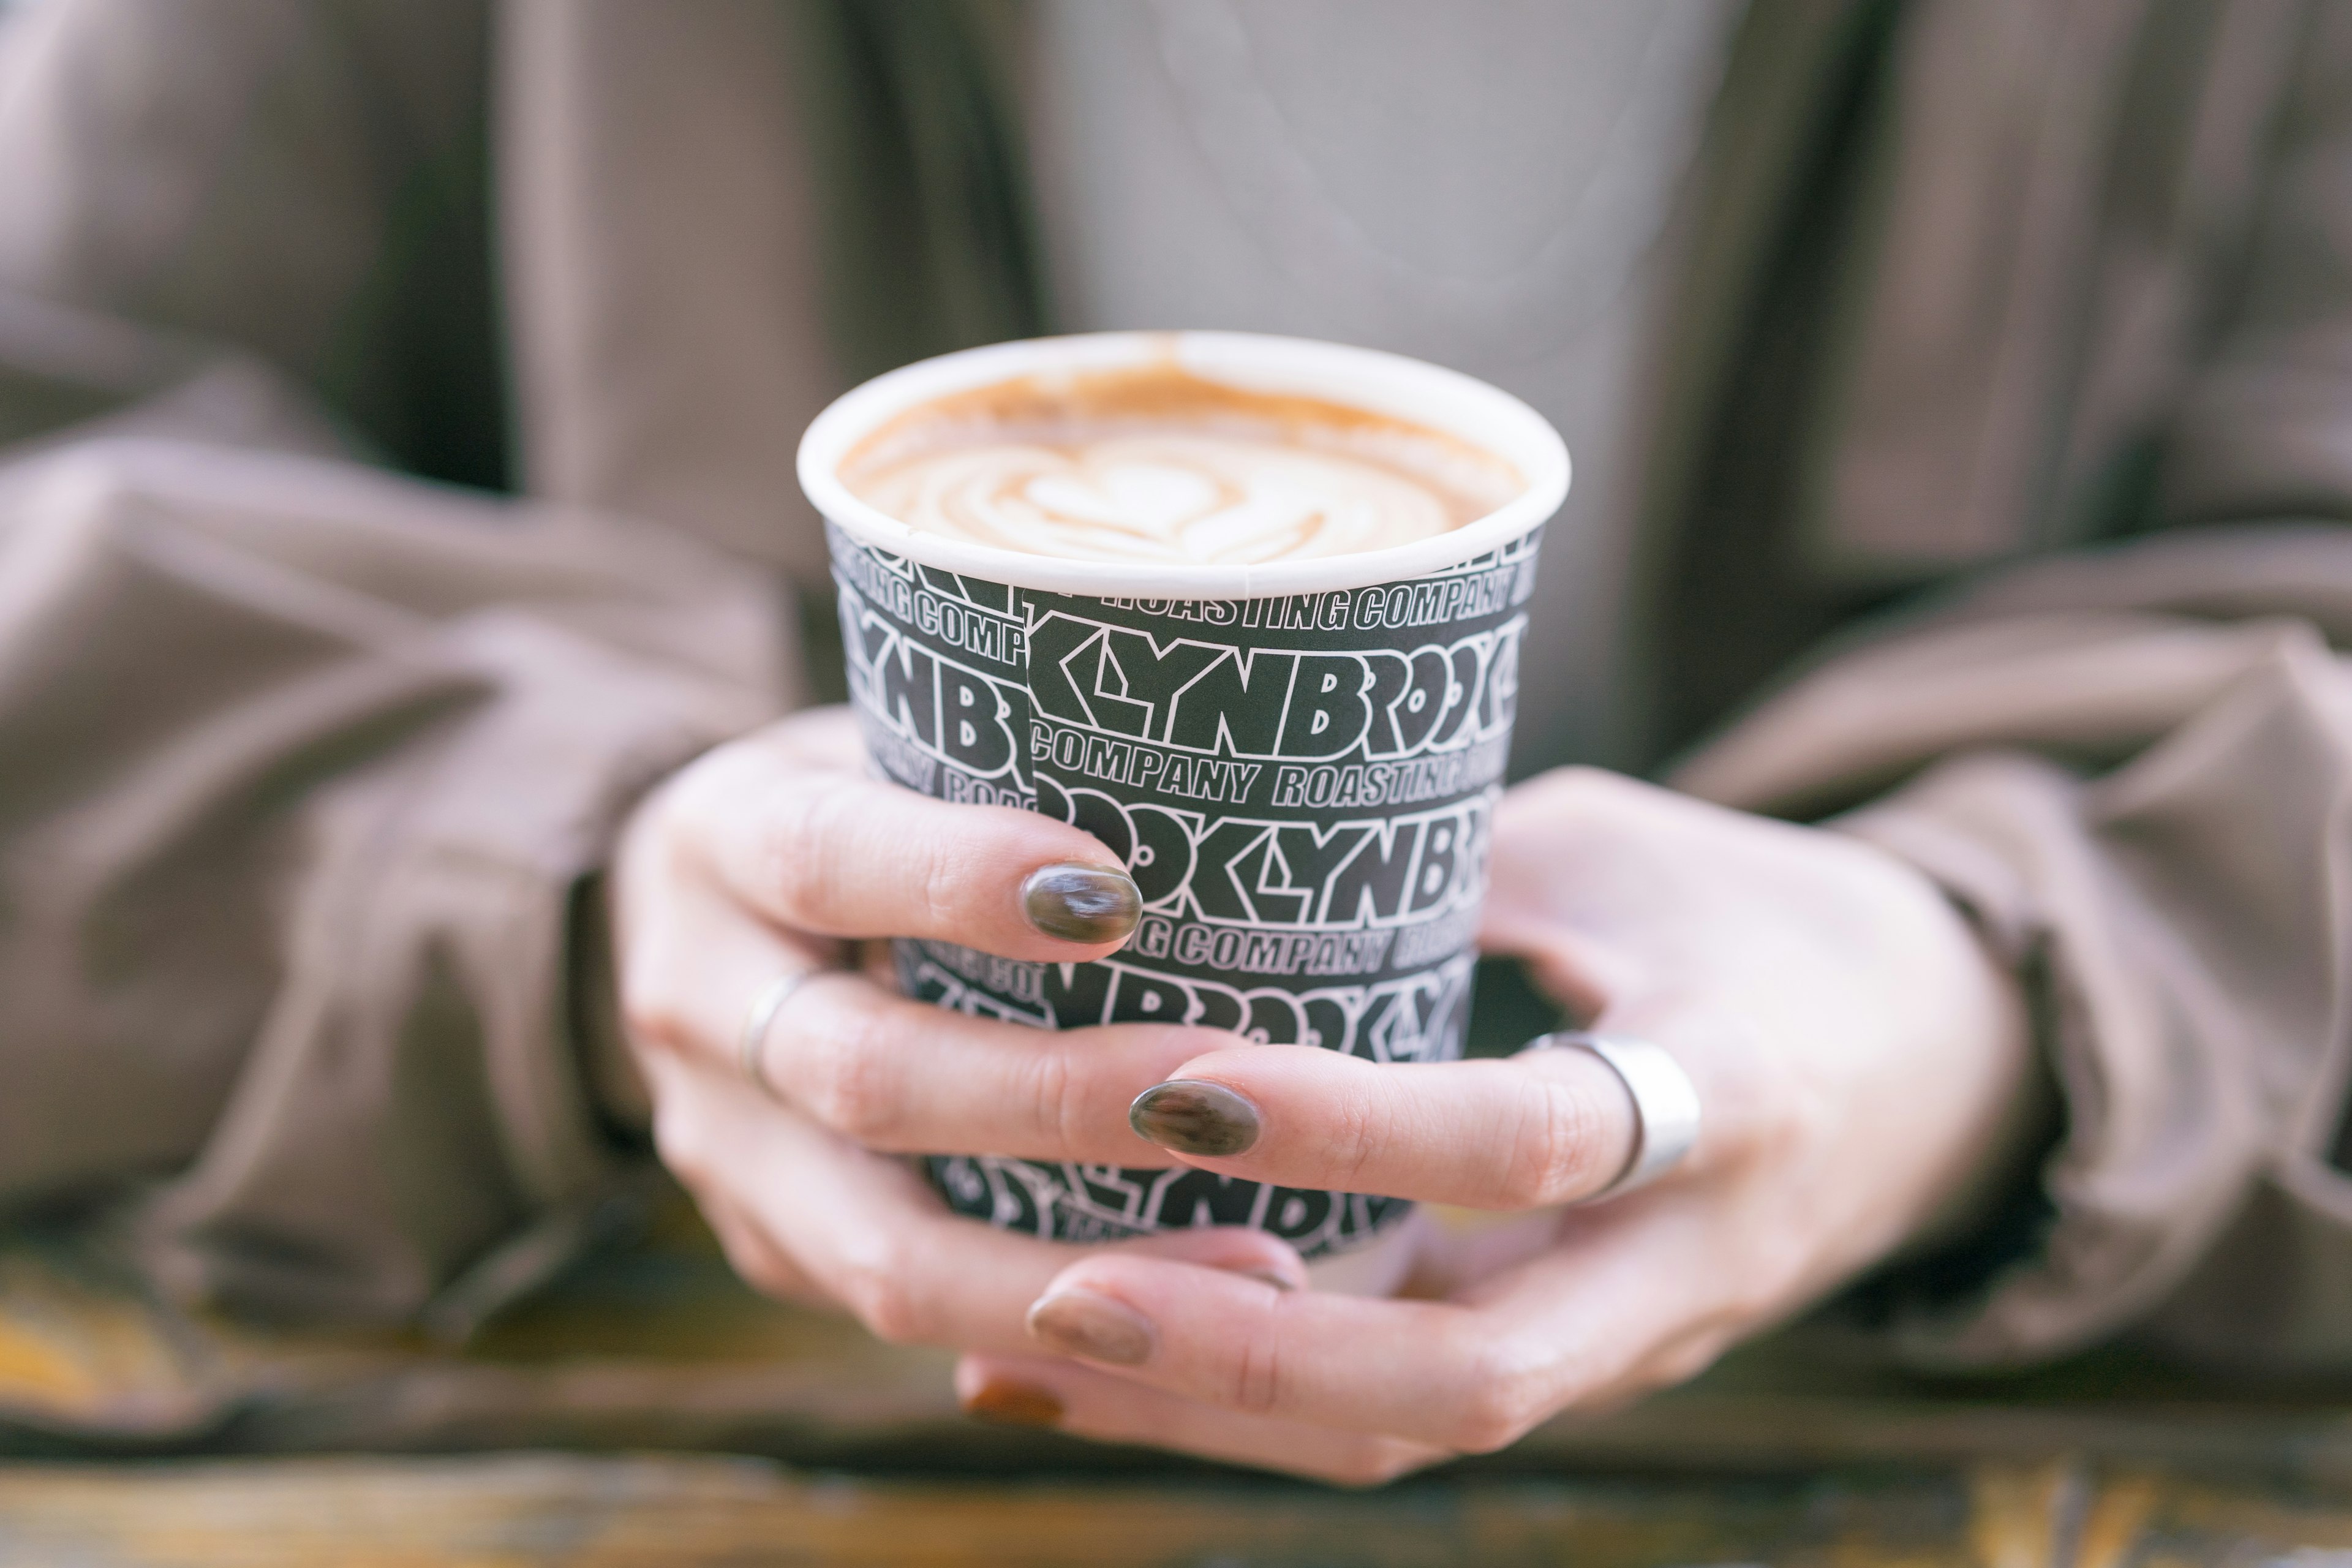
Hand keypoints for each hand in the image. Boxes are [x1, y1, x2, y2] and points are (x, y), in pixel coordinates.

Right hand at [607, 706, 1301, 1352]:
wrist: (718, 906)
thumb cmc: (875, 793)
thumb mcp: (899, 736)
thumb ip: (1010, 759)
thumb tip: (1239, 781)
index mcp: (720, 839)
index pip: (825, 859)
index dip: (958, 880)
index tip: (1117, 894)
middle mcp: (693, 1001)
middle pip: (864, 1077)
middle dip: (1055, 1099)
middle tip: (1225, 1099)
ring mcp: (719, 1146)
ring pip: (880, 1250)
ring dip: (1074, 1264)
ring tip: (1256, 1263)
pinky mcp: (768, 1244)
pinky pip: (909, 1311)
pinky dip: (1055, 1327)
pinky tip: (1191, 1320)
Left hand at [957, 767, 2034, 1481]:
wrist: (1939, 1068)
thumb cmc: (1762, 921)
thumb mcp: (1622, 852)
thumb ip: (1445, 866)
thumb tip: (1212, 858)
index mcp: (1725, 1098)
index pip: (1527, 1145)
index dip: (1353, 1130)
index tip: (1176, 1079)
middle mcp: (1681, 1263)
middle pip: (1473, 1377)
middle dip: (1256, 1355)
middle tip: (1057, 1297)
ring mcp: (1629, 1340)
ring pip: (1421, 1431)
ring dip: (1224, 1415)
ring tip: (1026, 1355)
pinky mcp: (1576, 1359)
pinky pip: (1411, 1412)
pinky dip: (1255, 1406)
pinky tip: (1093, 1376)